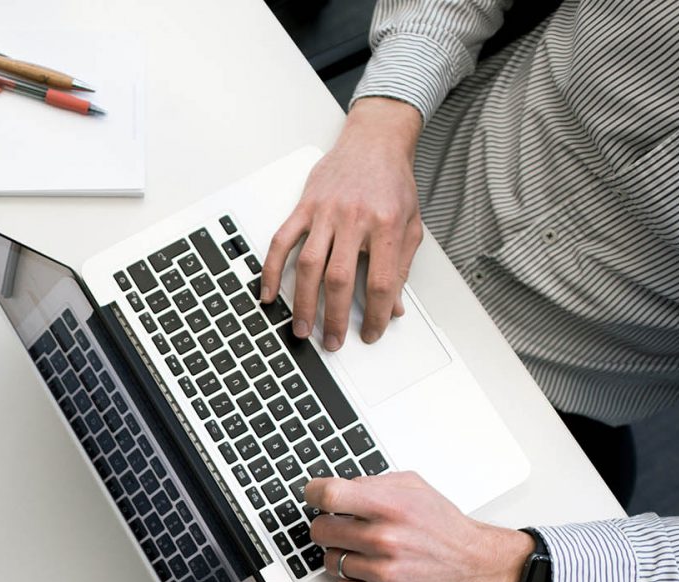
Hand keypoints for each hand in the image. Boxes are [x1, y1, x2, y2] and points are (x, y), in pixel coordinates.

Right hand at [262, 97, 424, 349]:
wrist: (374, 142)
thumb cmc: (392, 182)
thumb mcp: (410, 224)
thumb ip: (401, 266)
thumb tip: (394, 306)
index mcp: (385, 225)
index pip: (380, 281)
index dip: (377, 314)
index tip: (372, 332)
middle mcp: (354, 218)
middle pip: (339, 279)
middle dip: (335, 317)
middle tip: (333, 341)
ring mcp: (325, 212)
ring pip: (308, 265)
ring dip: (303, 302)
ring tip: (302, 328)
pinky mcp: (304, 207)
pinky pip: (282, 241)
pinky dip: (271, 269)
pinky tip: (268, 293)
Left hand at [304, 472, 532, 581]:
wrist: (474, 564)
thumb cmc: (443, 526)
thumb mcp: (413, 487)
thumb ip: (372, 483)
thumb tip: (336, 488)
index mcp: (391, 507)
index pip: (329, 496)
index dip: (313, 493)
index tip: (313, 496)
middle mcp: (386, 540)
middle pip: (321, 530)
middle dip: (327, 526)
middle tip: (342, 527)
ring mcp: (384, 573)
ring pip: (329, 561)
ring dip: (341, 555)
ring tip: (365, 551)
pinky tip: (367, 572)